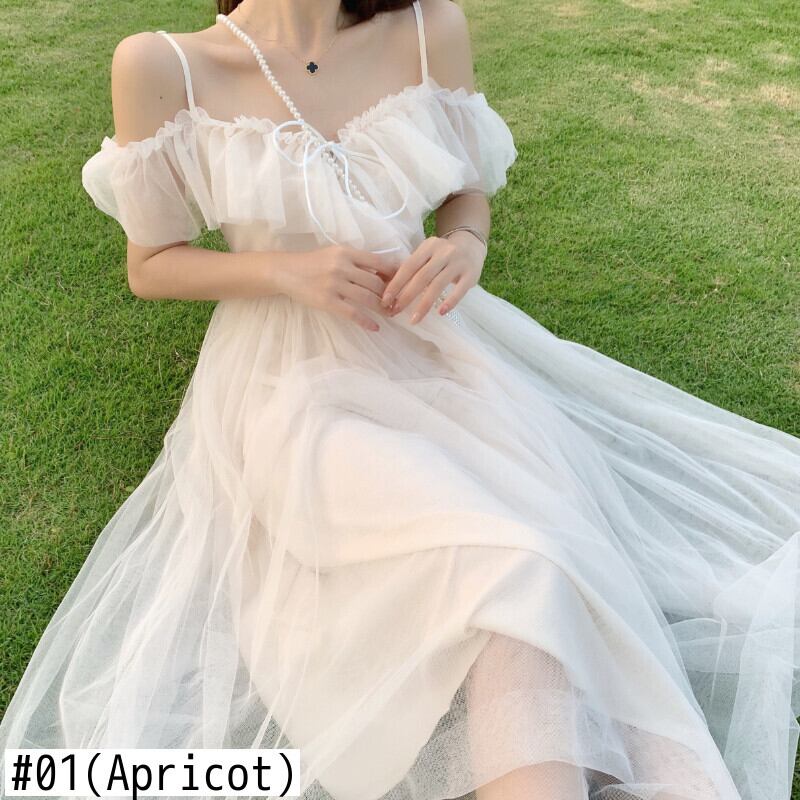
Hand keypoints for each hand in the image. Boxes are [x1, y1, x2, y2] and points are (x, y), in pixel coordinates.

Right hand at [275, 244, 397, 331]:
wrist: (286, 271)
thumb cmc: (313, 263)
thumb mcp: (336, 255)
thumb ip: (357, 262)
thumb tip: (383, 274)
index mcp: (347, 253)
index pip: (379, 263)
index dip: (394, 274)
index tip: (402, 283)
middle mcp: (342, 267)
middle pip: (376, 283)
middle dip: (390, 295)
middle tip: (397, 304)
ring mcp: (334, 285)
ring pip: (367, 298)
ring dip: (382, 308)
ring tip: (389, 314)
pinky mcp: (327, 301)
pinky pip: (352, 313)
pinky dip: (366, 321)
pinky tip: (375, 327)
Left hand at [379, 232, 485, 323]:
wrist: (471, 246)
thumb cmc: (442, 256)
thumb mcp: (427, 254)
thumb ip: (413, 268)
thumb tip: (389, 290)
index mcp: (428, 246)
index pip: (408, 266)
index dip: (396, 284)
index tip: (385, 300)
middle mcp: (443, 252)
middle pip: (422, 276)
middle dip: (406, 296)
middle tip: (395, 311)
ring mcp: (458, 263)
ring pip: (438, 285)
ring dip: (424, 304)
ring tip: (414, 320)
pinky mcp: (471, 274)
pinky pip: (460, 290)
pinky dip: (450, 302)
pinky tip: (440, 312)